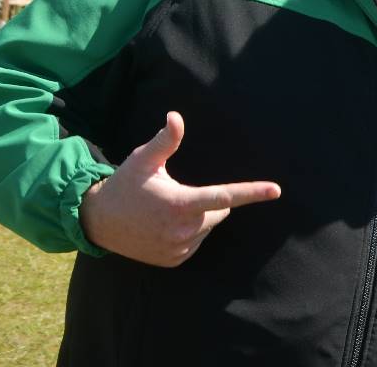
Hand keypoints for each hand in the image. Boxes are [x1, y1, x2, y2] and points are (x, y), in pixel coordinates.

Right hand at [79, 112, 280, 266]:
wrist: (99, 222)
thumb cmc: (126, 184)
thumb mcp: (143, 159)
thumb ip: (165, 141)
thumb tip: (175, 116)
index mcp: (181, 203)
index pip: (225, 196)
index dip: (252, 192)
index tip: (276, 190)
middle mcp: (184, 230)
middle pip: (219, 210)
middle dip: (207, 201)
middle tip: (175, 194)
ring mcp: (179, 248)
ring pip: (207, 226)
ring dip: (196, 217)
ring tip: (164, 211)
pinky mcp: (175, 260)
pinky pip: (195, 241)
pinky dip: (187, 233)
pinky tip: (162, 227)